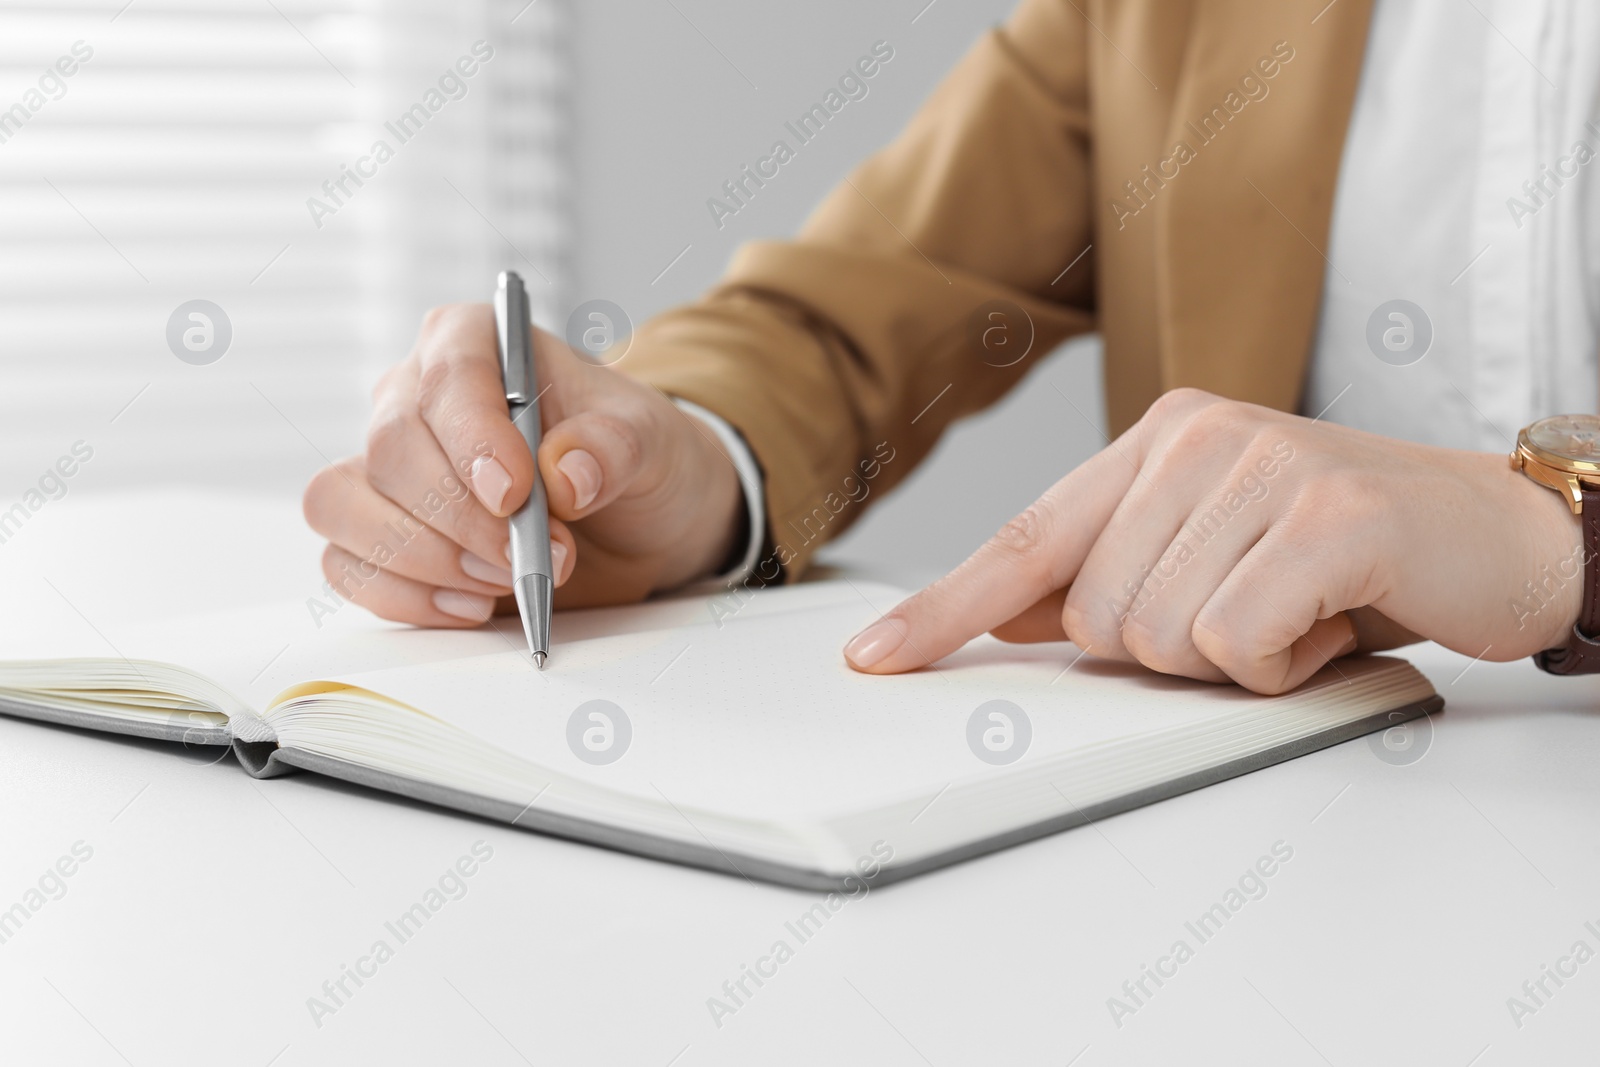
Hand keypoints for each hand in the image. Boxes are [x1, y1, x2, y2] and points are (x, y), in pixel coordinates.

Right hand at [303, 304, 744, 625]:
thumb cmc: (628, 458)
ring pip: (345, 504)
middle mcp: (415, 395)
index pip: (450, 373)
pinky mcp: (379, 530)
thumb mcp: (650, 441)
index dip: (473, 437)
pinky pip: (346, 564)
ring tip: (503, 580)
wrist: (631, 519)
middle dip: (459, 518)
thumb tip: (567, 473)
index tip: (513, 494)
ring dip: (425, 560)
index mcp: (477, 342)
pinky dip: (404, 596)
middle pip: (391, 448)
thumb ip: (615, 447)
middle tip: (527, 556)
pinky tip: (470, 604)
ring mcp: (387, 466)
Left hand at [844, 389, 1583, 693]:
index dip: (944, 608)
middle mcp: (1196, 438)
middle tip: (1253, 609)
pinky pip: (1233, 643)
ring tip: (1295, 608)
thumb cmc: (1347, 552)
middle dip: (1167, 648)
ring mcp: (1261, 468)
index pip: (1024, 538)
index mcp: (1156, 440)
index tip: (876, 658)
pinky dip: (1281, 663)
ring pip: (1155, 638)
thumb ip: (1110, 572)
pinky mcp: (1324, 517)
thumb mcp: (1212, 552)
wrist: (1497, 532)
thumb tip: (1010, 615)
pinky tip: (1327, 620)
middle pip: (1090, 616)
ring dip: (1231, 659)